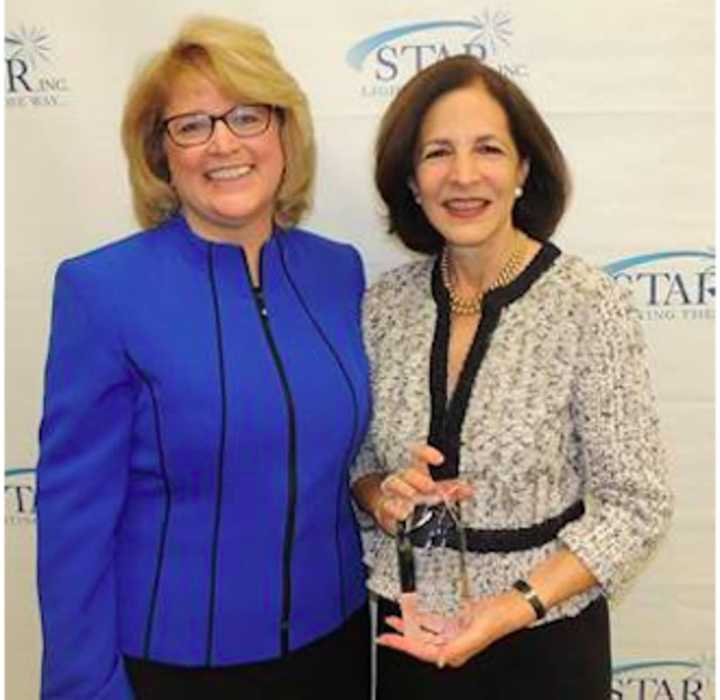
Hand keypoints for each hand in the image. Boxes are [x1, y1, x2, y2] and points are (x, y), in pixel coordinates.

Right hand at [373, 443, 472, 533]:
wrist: (388, 506)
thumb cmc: (413, 495)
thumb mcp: (434, 491)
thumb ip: (451, 490)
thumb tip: (469, 490)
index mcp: (416, 470)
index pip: (418, 454)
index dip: (426, 453)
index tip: (439, 459)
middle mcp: (403, 478)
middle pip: (408, 472)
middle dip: (419, 478)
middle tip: (430, 487)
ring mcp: (392, 492)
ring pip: (394, 484)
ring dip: (405, 490)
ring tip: (415, 499)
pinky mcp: (384, 507)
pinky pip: (386, 504)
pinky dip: (394, 509)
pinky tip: (403, 513)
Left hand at [377, 592, 533, 668]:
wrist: (510, 606)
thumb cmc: (497, 619)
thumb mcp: (475, 633)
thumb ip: (456, 647)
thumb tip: (439, 658)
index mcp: (455, 652)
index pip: (422, 650)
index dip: (403, 645)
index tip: (388, 639)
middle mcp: (452, 645)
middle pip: (420, 642)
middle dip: (402, 635)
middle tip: (386, 629)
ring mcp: (453, 634)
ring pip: (425, 631)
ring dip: (410, 625)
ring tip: (395, 618)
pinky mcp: (455, 623)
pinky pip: (433, 621)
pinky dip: (422, 616)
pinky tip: (413, 612)